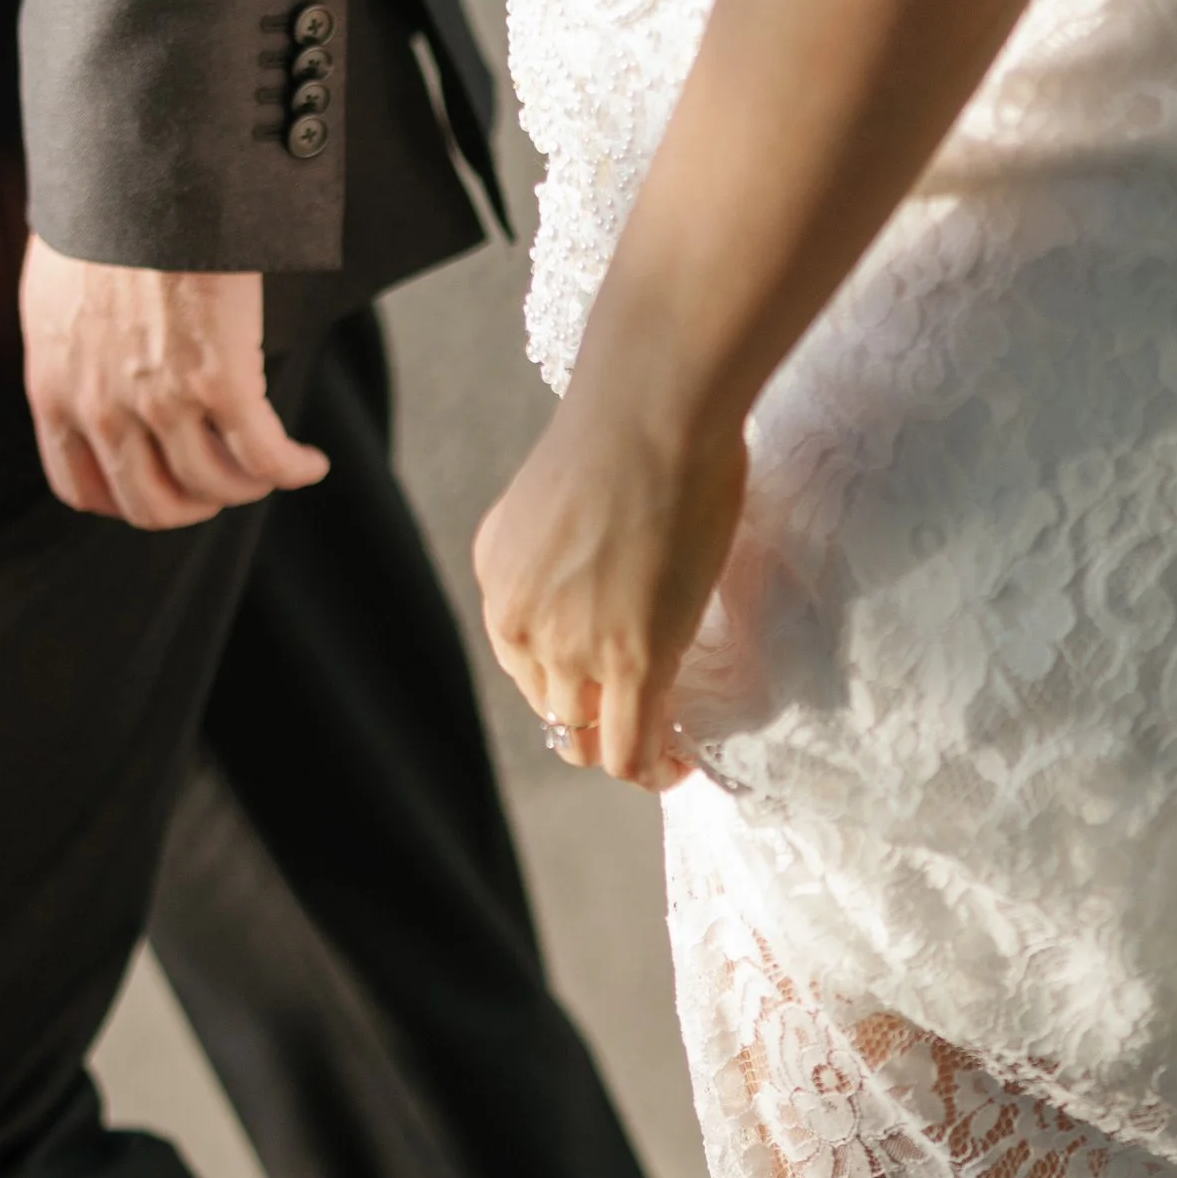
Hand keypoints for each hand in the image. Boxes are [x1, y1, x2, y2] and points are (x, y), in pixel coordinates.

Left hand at [18, 242, 328, 529]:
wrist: (140, 172)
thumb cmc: (102, 218)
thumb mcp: (54, 301)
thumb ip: (69, 359)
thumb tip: (97, 383)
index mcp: (54, 388)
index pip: (83, 490)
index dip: (130, 500)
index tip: (162, 485)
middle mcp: (102, 407)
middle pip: (155, 507)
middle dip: (195, 504)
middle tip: (223, 479)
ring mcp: (161, 400)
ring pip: (216, 488)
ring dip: (251, 485)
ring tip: (273, 463)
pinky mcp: (220, 381)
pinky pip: (266, 458)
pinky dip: (295, 469)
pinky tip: (309, 462)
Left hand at [474, 388, 748, 789]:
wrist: (652, 408)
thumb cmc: (631, 424)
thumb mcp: (568, 493)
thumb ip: (576, 543)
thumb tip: (622, 563)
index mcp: (498, 573)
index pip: (524, 659)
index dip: (569, 682)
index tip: (611, 685)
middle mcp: (519, 618)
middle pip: (550, 703)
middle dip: (593, 718)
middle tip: (645, 717)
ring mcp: (571, 644)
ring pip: (585, 735)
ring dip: (623, 750)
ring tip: (665, 748)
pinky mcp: (629, 661)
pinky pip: (631, 746)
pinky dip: (650, 769)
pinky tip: (678, 765)